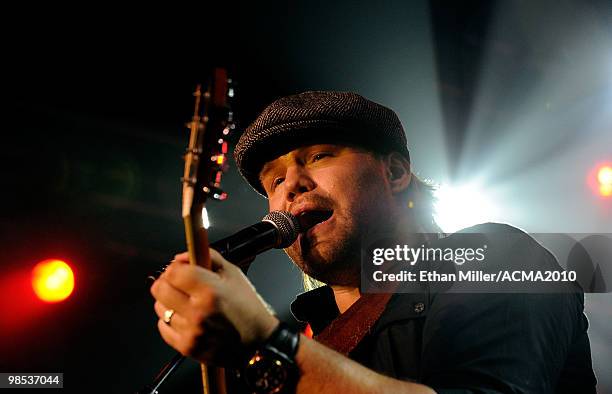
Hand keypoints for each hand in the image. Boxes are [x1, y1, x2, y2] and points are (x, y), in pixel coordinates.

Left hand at [151, 249, 279, 365]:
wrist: (259, 341)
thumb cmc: (247, 306)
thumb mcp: (233, 274)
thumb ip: (208, 257)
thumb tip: (181, 257)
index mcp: (210, 290)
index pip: (172, 272)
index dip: (174, 268)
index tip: (180, 269)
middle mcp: (197, 311)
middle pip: (159, 289)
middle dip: (167, 283)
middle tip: (178, 284)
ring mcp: (191, 331)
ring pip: (160, 308)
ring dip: (168, 302)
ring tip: (186, 303)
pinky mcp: (187, 347)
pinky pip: (163, 328)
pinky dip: (170, 321)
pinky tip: (185, 318)